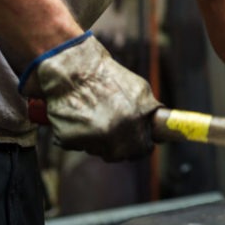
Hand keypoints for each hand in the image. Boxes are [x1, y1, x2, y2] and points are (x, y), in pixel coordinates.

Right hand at [20, 33, 159, 160]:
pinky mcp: (68, 141)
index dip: (141, 143)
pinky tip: (80, 117)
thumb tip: (156, 127)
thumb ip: (149, 111)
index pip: (142, 149)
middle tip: (113, 124)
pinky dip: (80, 135)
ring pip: (98, 150)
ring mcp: (89, 141)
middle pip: (120, 154)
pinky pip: (78, 145)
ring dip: (99, 139)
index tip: (139, 139)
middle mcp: (112, 137)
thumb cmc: (106, 76)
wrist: (72, 70)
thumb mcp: (139, 89)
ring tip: (94, 114)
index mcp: (133, 125)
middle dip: (119, 143)